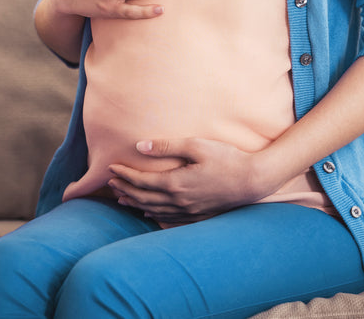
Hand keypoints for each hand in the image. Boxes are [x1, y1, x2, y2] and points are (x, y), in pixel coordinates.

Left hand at [107, 138, 277, 224]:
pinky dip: (154, 215)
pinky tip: (148, 213)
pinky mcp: (198, 216)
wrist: (253, 181)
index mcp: (176, 183)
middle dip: (125, 189)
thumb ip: (166, 147)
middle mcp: (179, 201)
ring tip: (121, 198)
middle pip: (144, 197)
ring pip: (154, 211)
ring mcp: (189, 211)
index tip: (111, 168)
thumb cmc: (226, 158)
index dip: (124, 175)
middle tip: (110, 183)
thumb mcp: (196, 146)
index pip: (141, 181)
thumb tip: (139, 146)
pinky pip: (169, 219)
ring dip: (135, 204)